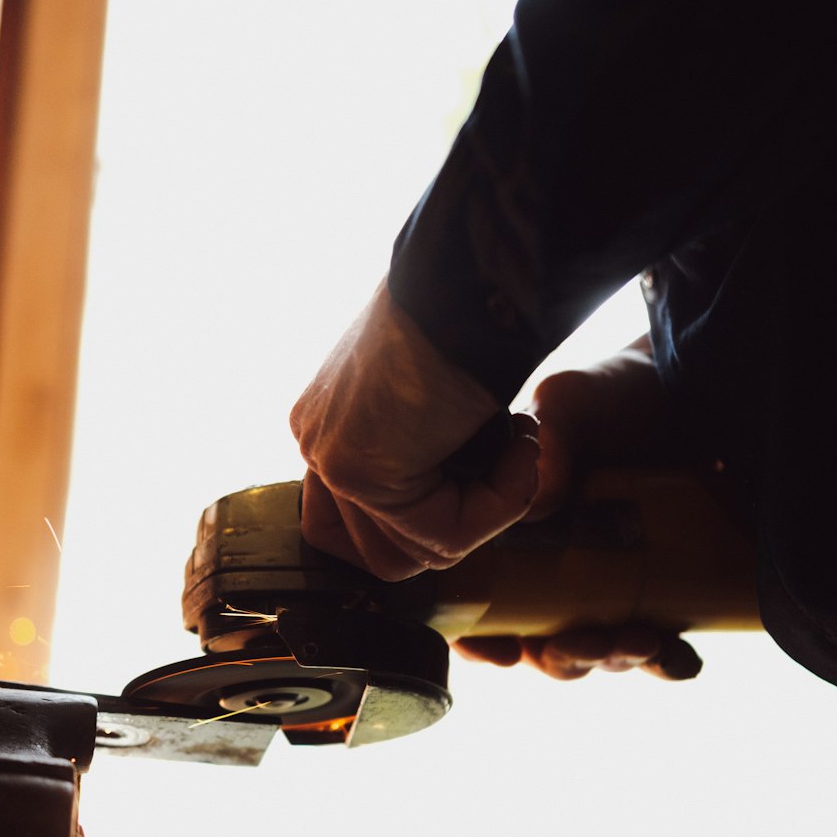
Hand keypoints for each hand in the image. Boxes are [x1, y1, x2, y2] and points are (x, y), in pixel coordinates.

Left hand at [290, 281, 540, 579]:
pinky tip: (520, 443)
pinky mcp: (358, 471)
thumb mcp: (447, 393)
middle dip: (455, 530)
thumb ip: (432, 449)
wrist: (480, 279)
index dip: (419, 528)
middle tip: (504, 463)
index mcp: (329, 421)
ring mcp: (330, 457)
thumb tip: (457, 501)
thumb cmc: (478, 315)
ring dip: (487, 514)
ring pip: (410, 557)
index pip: (344, 530)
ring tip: (518, 448)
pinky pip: (444, 538)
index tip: (479, 482)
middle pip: (376, 556)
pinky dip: (502, 502)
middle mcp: (316, 439)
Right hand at [455, 335, 703, 682]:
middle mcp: (557, 562)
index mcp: (514, 531)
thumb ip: (551, 436)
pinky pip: (662, 647)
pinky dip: (667, 664)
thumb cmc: (621, 391)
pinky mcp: (666, 590)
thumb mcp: (573, 401)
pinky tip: (679, 655)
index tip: (503, 653)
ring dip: (611, 660)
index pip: (479, 601)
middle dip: (560, 657)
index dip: (480, 639)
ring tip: (642, 639)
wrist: (699, 386)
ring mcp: (612, 580)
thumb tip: (541, 499)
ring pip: (597, 650)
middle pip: (540, 641)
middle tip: (587, 641)